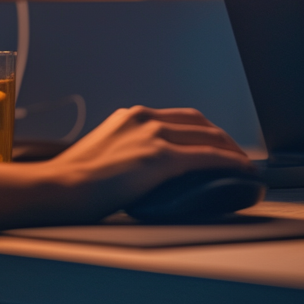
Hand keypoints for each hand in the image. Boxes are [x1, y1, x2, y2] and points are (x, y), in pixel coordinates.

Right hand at [0, 106, 249, 232]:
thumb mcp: (104, 152)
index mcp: (131, 116)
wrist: (60, 187)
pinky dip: (228, 163)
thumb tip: (142, 167)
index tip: (213, 142)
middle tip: (235, 155)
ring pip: (206, 136)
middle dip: (221, 137)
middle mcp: (144, 118)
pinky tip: (240, 171)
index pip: (178, 117)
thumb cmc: (74, 180)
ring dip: (230, 149)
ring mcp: (152, 135)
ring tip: (243, 165)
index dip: (202, 130)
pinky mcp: (159, 157)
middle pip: (197, 122)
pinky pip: (206, 157)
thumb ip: (126, 150)